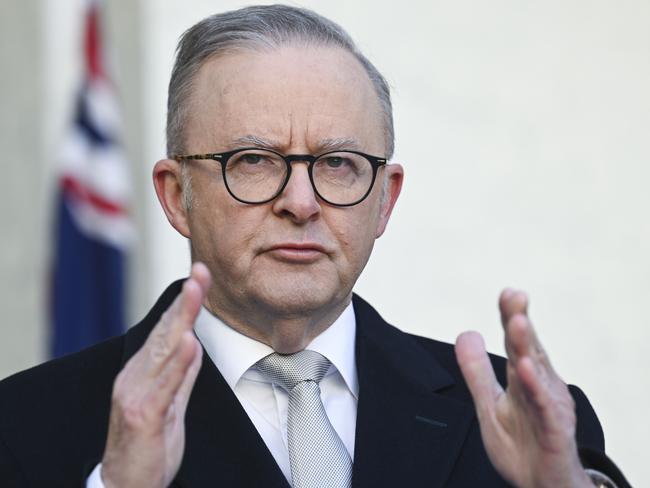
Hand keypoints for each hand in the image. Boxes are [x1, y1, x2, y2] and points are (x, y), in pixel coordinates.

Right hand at [101, 262, 210, 487]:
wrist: (127, 484)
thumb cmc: (147, 445)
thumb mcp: (170, 404)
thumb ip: (181, 375)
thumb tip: (195, 344)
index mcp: (142, 372)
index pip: (167, 331)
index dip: (184, 303)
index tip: (200, 276)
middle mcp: (135, 377)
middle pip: (164, 333)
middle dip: (185, 301)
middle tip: (200, 273)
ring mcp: (136, 395)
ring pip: (162, 351)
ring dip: (181, 320)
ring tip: (195, 294)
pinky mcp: (142, 416)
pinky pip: (163, 387)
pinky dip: (177, 365)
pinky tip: (190, 344)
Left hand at [455, 289, 592, 487]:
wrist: (542, 486)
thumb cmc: (522, 446)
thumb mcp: (490, 405)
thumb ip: (477, 372)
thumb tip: (466, 333)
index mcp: (523, 379)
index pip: (516, 343)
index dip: (511, 317)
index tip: (508, 293)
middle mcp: (539, 388)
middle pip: (528, 350)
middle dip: (520, 322)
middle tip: (514, 296)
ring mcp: (548, 408)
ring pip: (536, 374)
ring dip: (527, 347)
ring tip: (517, 323)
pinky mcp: (554, 432)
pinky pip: (545, 410)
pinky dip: (536, 390)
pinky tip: (527, 371)